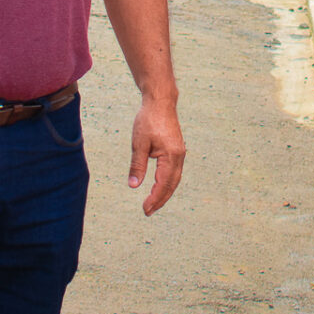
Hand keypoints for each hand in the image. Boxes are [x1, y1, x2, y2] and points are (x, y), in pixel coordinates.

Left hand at [128, 97, 185, 215]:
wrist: (161, 102)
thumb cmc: (148, 120)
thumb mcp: (139, 143)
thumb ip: (137, 165)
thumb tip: (133, 186)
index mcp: (171, 155)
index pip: (163, 184)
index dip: (154, 198)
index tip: (145, 209)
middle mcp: (179, 156)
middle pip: (171, 185)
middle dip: (160, 200)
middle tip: (148, 211)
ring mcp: (180, 153)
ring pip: (174, 179)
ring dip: (165, 193)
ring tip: (153, 203)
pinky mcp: (177, 150)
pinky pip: (174, 172)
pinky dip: (167, 183)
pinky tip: (159, 187)